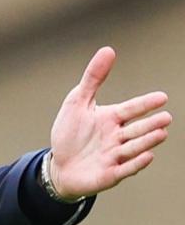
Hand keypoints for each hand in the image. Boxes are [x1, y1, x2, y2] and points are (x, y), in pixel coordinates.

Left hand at [48, 46, 170, 199]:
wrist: (58, 166)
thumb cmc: (70, 134)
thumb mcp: (76, 103)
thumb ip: (92, 79)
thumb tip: (108, 50)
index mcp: (112, 119)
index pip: (132, 109)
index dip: (145, 104)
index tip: (161, 97)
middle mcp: (118, 137)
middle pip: (136, 129)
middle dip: (151, 124)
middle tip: (165, 118)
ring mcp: (115, 156)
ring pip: (134, 148)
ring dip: (147, 141)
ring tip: (161, 132)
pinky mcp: (110, 174)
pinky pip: (125, 168)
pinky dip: (136, 163)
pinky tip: (148, 156)